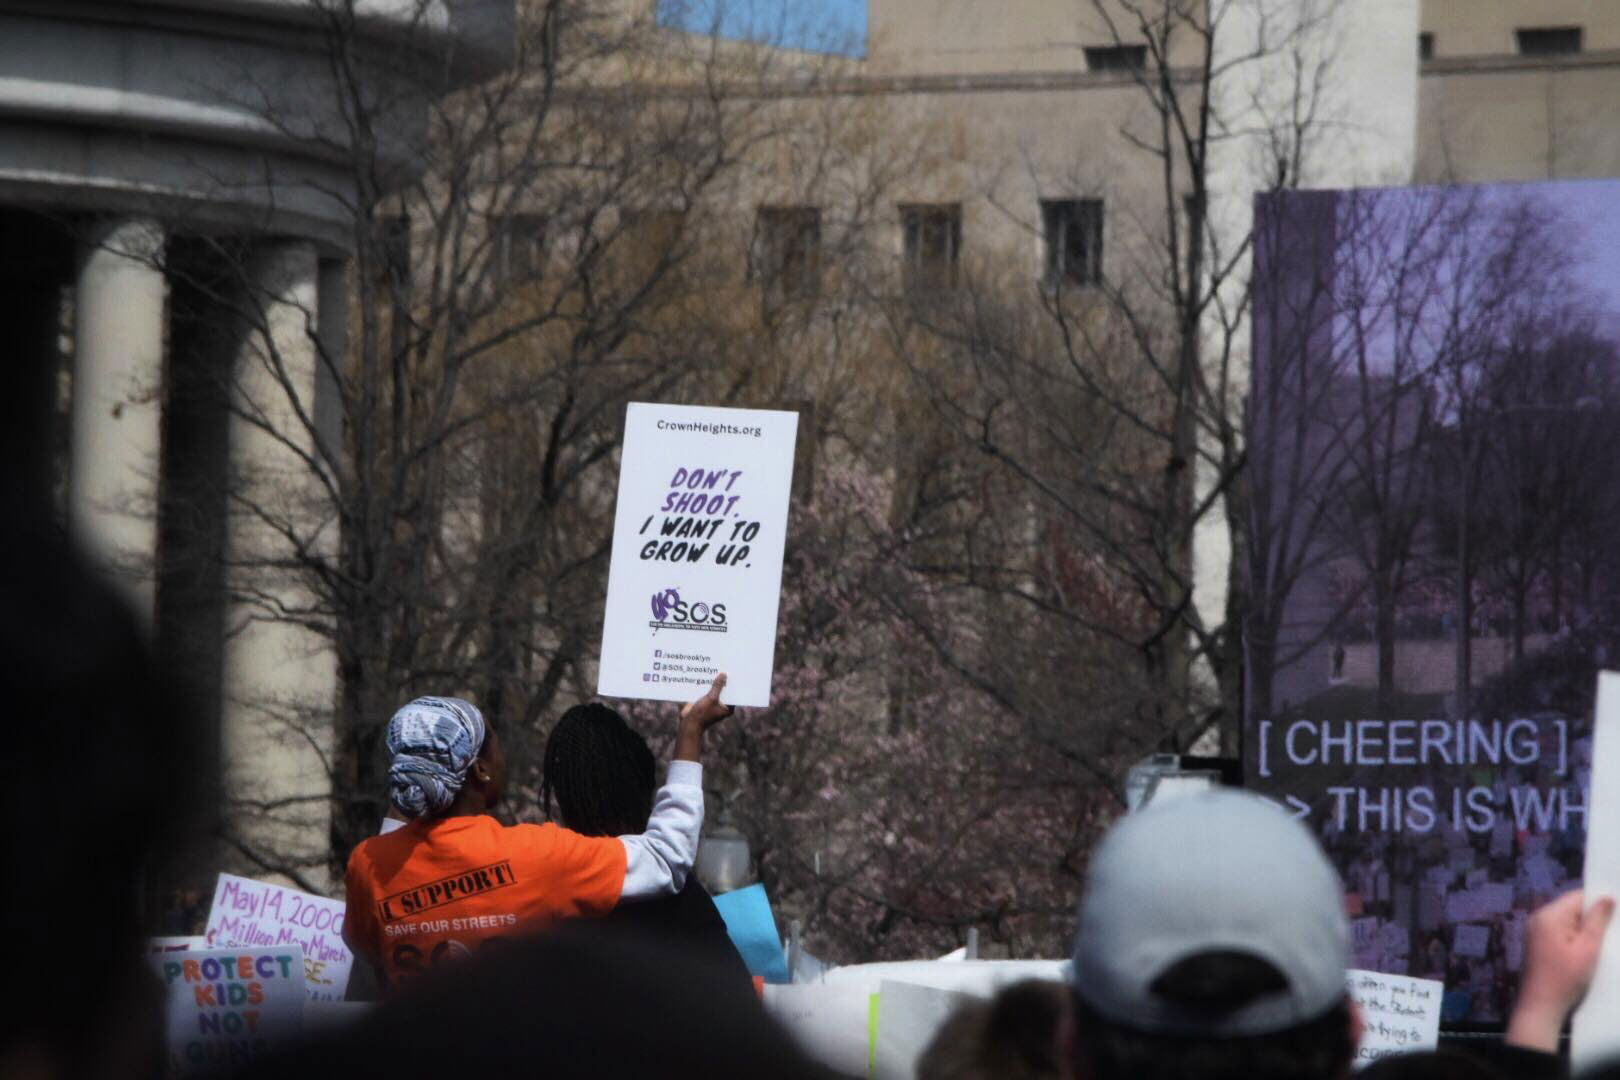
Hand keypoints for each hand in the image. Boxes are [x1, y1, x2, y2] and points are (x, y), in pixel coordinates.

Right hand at [680, 672, 733, 730]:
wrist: (688, 723)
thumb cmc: (702, 714)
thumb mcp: (711, 698)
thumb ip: (718, 686)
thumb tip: (724, 674)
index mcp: (728, 708)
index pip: (734, 693)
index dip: (734, 683)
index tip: (736, 672)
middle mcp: (721, 705)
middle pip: (724, 690)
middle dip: (723, 680)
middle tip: (726, 666)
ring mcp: (712, 703)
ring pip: (714, 689)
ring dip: (713, 681)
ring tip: (715, 667)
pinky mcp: (703, 700)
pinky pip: (705, 690)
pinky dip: (704, 684)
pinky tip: (703, 673)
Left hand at [1505, 889, 1615, 1052]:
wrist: (1540, 1006)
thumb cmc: (1565, 978)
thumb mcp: (1588, 949)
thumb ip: (1597, 922)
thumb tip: (1607, 897)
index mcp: (1549, 916)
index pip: (1577, 897)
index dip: (1598, 901)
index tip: (1618, 910)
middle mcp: (1538, 918)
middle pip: (1572, 908)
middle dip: (1593, 916)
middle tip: (1614, 928)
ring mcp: (1536, 930)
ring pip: (1568, 920)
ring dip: (1585, 928)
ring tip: (1603, 940)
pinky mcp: (1538, 943)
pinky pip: (1560, 931)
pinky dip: (1575, 937)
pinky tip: (1588, 949)